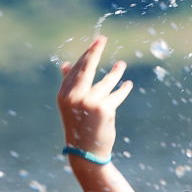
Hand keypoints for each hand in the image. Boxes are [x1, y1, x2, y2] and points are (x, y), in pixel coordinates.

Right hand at [56, 36, 133, 159]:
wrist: (85, 152)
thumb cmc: (79, 125)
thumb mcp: (70, 105)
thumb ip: (70, 85)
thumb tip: (66, 65)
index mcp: (63, 95)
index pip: (76, 70)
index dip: (87, 55)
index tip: (96, 42)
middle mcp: (74, 97)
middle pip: (86, 69)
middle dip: (95, 52)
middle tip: (102, 39)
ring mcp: (89, 102)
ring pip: (105, 82)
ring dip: (115, 73)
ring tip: (121, 65)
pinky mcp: (104, 109)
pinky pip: (116, 95)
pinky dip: (123, 89)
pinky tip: (128, 84)